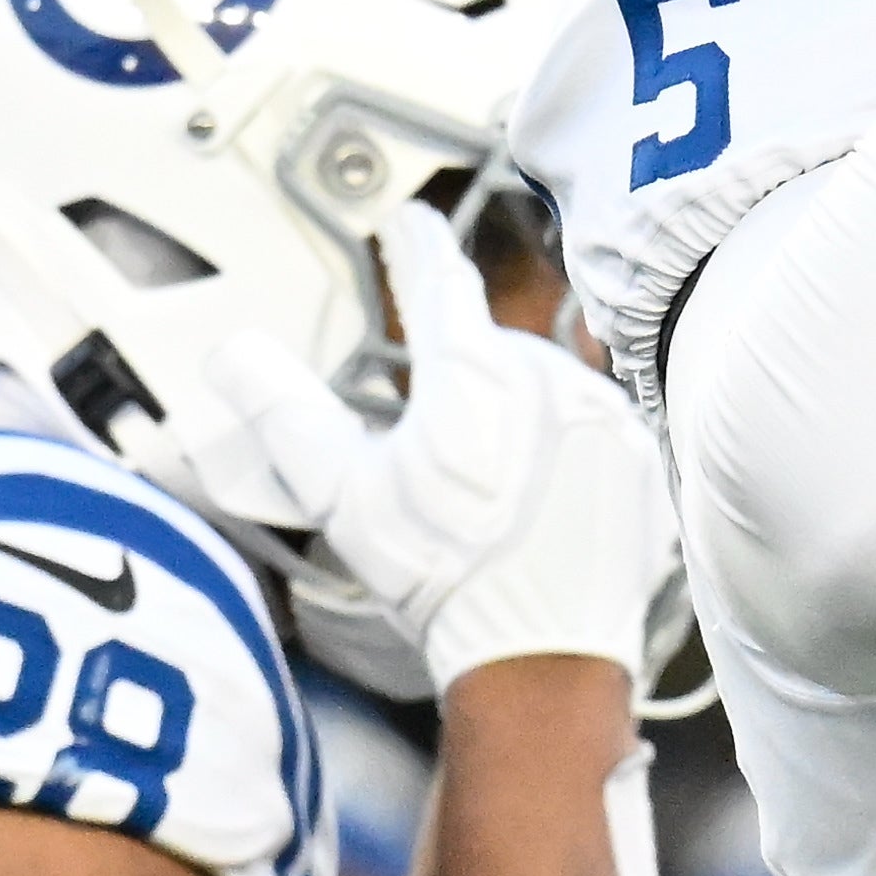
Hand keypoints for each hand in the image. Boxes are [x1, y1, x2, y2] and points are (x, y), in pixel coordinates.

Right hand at [207, 202, 674, 694]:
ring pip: (549, 396)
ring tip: (491, 498)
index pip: (437, 282)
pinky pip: (595, 442)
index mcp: (473, 371)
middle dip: (466, 387)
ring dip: (519, 425)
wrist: (541, 654)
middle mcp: (551, 378)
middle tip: (441, 454)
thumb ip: (285, 412)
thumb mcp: (341, 492)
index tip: (408, 221)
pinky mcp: (642, 464)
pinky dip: (566, 463)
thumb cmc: (438, 573)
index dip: (415, 249)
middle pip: (495, 355)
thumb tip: (233, 352)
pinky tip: (542, 509)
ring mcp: (607, 419)